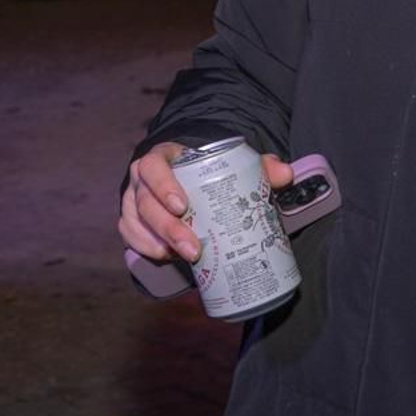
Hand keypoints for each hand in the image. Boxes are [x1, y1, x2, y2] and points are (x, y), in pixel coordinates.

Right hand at [120, 142, 293, 263]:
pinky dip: (144, 247)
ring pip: (135, 222)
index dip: (163, 186)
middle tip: (193, 248)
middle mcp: (142, 178)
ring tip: (185, 258)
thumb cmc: (212, 169)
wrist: (191, 175)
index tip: (182, 207)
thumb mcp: (234, 163)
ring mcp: (133, 200)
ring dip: (158, 242)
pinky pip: (129, 235)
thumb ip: (260, 166)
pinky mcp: (131, 219)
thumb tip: (285, 174)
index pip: (153, 167)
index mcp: (164, 157)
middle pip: (145, 203)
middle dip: (168, 228)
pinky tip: (165, 256)